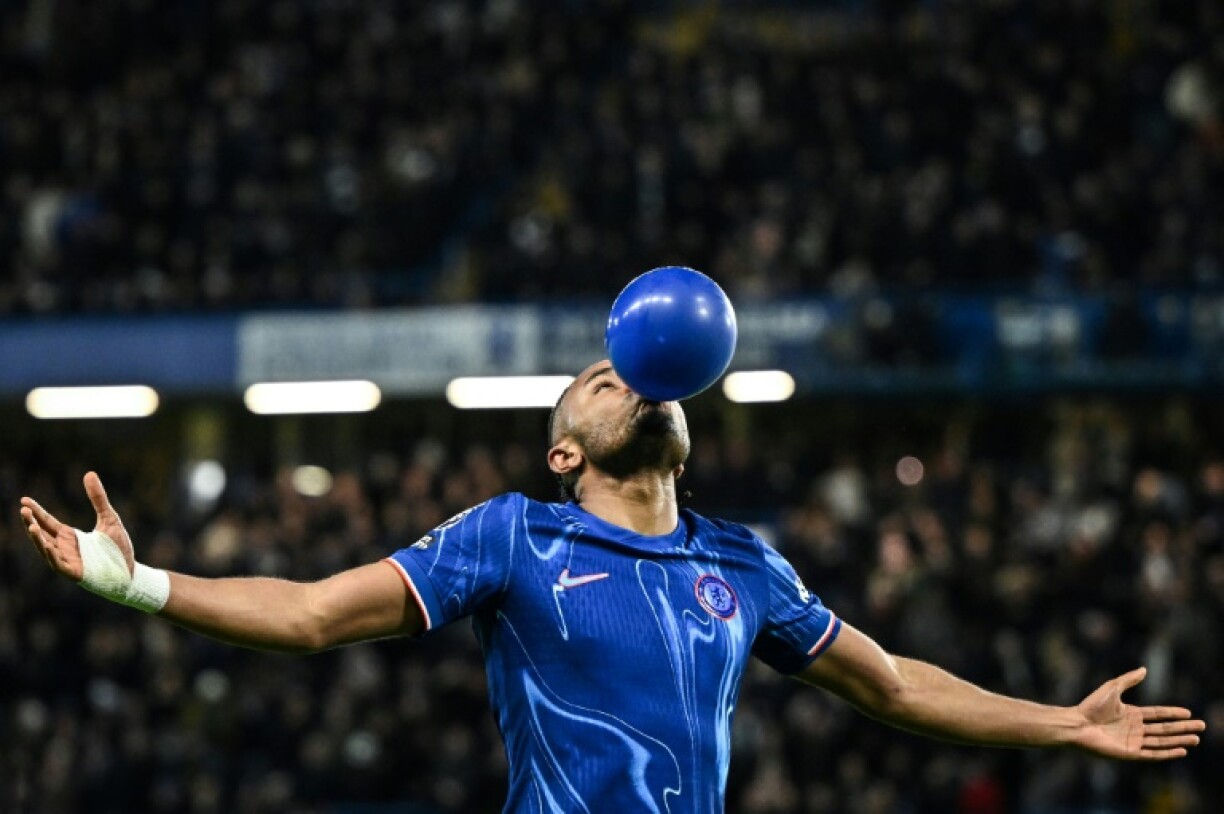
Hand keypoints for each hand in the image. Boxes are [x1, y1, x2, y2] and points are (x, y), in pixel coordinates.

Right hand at [20, 472, 133, 581]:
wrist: (131, 572)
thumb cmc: (118, 548)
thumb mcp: (109, 518)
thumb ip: (98, 498)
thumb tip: (89, 473)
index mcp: (70, 536)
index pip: (47, 522)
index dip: (36, 511)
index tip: (24, 500)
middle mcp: (64, 548)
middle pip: (42, 534)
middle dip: (32, 523)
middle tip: (23, 510)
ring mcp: (68, 561)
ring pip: (46, 549)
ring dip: (38, 539)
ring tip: (31, 525)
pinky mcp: (75, 573)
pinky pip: (58, 564)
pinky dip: (51, 555)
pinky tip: (46, 545)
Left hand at [1074, 667, 1204, 759]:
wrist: (1077, 724)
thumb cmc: (1091, 706)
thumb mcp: (1112, 688)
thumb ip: (1128, 680)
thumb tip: (1145, 669)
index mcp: (1131, 714)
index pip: (1158, 714)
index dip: (1173, 713)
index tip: (1189, 713)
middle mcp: (1134, 728)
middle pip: (1164, 729)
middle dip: (1183, 728)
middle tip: (1201, 727)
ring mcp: (1133, 741)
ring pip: (1162, 742)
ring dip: (1179, 740)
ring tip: (1196, 739)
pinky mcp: (1130, 753)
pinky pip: (1153, 754)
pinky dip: (1167, 753)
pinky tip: (1181, 751)